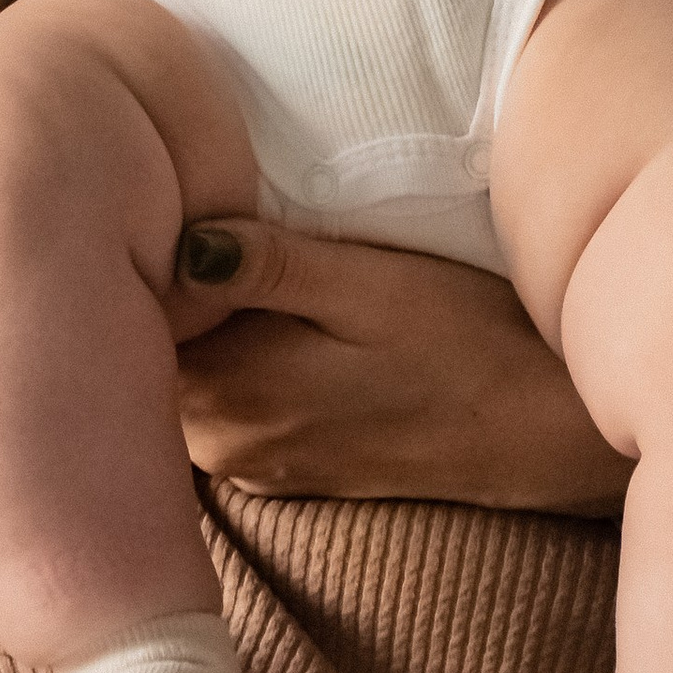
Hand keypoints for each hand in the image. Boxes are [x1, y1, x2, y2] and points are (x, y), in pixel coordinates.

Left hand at [163, 214, 629, 512]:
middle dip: (145, 294)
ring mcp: (251, 463)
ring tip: (212, 258)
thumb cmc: (466, 341)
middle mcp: (224, 443)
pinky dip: (218, 361)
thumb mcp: (369, 285)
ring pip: (178, 383)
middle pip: (143, 358)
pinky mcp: (280, 467)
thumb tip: (178, 244)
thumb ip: (268, 268)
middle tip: (169, 214)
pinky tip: (250, 316)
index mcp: (232, 393)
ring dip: (186, 327)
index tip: (145, 205)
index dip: (129, 263)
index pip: (129, 329)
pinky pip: (216, 407)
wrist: (542, 432)